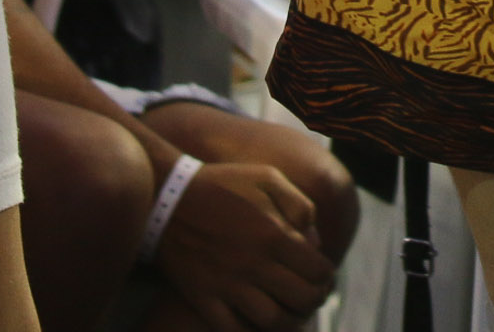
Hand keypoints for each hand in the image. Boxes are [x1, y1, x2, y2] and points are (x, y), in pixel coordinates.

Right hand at [152, 159, 337, 331]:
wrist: (167, 197)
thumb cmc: (222, 184)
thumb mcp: (267, 178)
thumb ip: (299, 205)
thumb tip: (313, 240)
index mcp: (273, 234)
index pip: (317, 272)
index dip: (327, 278)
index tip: (323, 277)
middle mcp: (253, 264)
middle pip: (301, 300)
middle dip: (315, 301)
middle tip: (313, 297)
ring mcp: (227, 284)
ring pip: (272, 322)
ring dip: (290, 322)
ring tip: (292, 313)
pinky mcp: (203, 297)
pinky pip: (233, 329)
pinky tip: (259, 322)